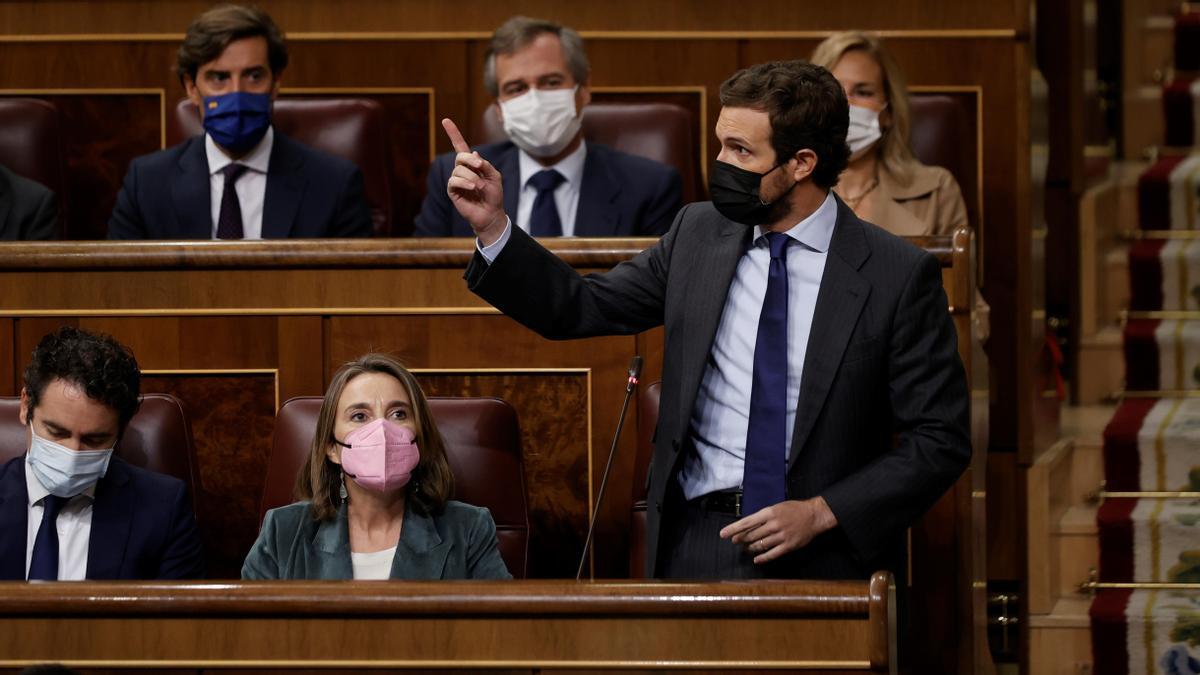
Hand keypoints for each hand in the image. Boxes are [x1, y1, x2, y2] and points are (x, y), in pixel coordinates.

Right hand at [441, 118, 506, 244]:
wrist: (491, 214)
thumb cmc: (494, 195)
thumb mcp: (495, 176)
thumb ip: (485, 165)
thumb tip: (473, 153)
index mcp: (472, 165)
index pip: (461, 147)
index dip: (453, 134)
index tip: (445, 120)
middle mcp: (462, 170)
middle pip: (460, 156)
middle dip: (470, 159)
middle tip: (480, 166)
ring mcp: (456, 181)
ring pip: (458, 170)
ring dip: (471, 176)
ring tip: (480, 186)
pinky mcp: (453, 191)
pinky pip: (454, 181)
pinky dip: (464, 182)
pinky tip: (472, 187)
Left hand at [718, 497, 837, 563]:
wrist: (814, 515)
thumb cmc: (793, 509)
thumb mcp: (776, 507)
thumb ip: (763, 516)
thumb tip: (748, 525)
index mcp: (769, 513)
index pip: (746, 522)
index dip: (733, 529)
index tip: (723, 534)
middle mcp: (773, 525)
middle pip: (751, 535)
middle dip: (740, 540)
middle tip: (735, 542)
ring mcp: (781, 536)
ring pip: (760, 545)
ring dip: (750, 548)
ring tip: (746, 549)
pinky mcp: (788, 546)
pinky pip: (772, 554)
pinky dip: (762, 558)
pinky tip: (756, 559)